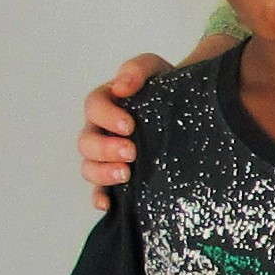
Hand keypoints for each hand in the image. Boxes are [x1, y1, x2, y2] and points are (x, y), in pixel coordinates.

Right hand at [80, 55, 169, 208]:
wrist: (188, 108)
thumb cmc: (166, 88)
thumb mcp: (155, 70)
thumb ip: (137, 70)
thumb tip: (122, 85)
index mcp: (105, 104)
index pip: (93, 107)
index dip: (106, 117)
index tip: (129, 125)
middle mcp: (100, 131)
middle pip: (86, 142)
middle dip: (105, 149)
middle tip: (131, 152)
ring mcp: (106, 156)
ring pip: (89, 167)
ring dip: (102, 173)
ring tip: (125, 174)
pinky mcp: (116, 177)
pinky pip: (99, 191)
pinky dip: (99, 198)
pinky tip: (108, 204)